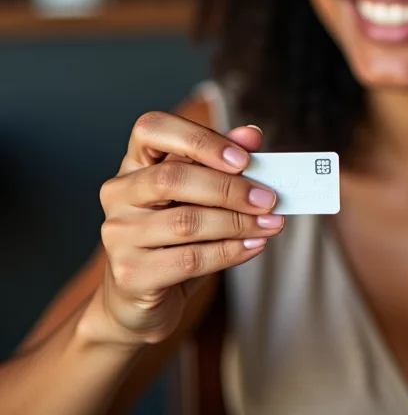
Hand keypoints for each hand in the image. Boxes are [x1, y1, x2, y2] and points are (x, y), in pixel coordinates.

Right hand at [92, 112, 282, 345]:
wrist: (140, 298)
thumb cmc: (175, 236)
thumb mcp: (199, 194)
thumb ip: (223, 161)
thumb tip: (252, 135)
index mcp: (135, 162)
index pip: (152, 128)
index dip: (199, 139)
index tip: (243, 159)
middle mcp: (119, 193)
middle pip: (172, 177)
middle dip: (228, 188)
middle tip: (269, 198)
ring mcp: (118, 234)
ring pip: (185, 222)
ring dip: (237, 223)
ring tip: (271, 224)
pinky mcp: (130, 273)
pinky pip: (189, 258)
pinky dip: (229, 251)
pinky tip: (254, 245)